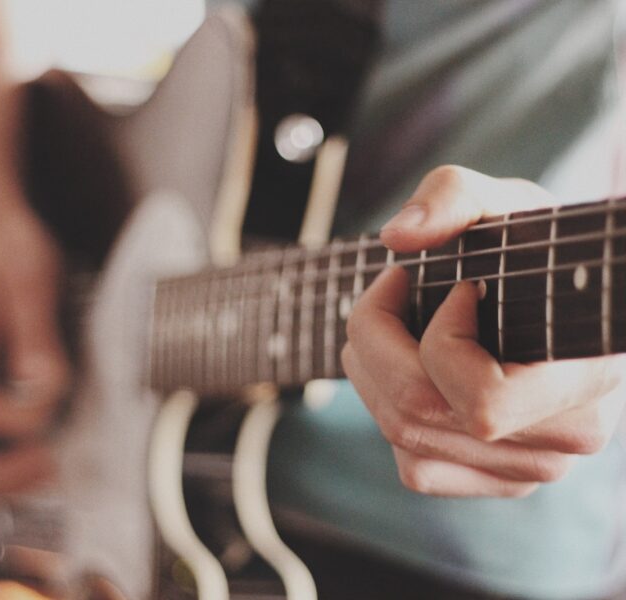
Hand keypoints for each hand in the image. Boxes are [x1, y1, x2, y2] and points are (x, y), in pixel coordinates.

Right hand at [0, 198, 70, 493]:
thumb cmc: (14, 254)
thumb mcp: (33, 279)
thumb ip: (36, 332)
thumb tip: (44, 386)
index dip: (18, 419)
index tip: (59, 403)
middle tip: (52, 468)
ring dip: (2, 477)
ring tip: (53, 469)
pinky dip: (6, 463)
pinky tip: (46, 452)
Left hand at [341, 165, 625, 496]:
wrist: (550, 295)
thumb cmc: (527, 251)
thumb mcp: (500, 204)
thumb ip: (453, 197)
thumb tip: (397, 237)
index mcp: (585, 375)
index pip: (485, 402)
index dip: (443, 342)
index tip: (456, 286)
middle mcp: (564, 438)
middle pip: (419, 415)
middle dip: (376, 340)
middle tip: (389, 290)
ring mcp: (530, 469)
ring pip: (406, 440)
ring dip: (371, 372)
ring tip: (385, 323)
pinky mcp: (498, 480)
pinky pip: (416, 467)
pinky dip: (389, 413)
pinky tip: (404, 369)